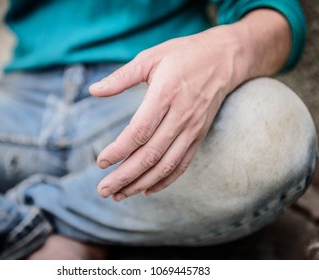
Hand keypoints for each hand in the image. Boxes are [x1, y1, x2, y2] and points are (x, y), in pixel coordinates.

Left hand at [89, 10, 290, 200]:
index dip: (119, 151)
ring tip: (119, 194)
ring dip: (141, 183)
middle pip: (150, 155)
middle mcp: (181, 117)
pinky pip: (182, 164)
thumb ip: (121, 77)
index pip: (139, 132)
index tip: (100, 162)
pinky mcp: (199, 136)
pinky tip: (147, 190)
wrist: (225, 58)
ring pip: (165, 165)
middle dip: (124, 176)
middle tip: (103, 190)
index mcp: (165, 95)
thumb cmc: (184, 55)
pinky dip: (165, 180)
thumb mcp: (151, 57)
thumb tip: (93, 90)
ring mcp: (192, 129)